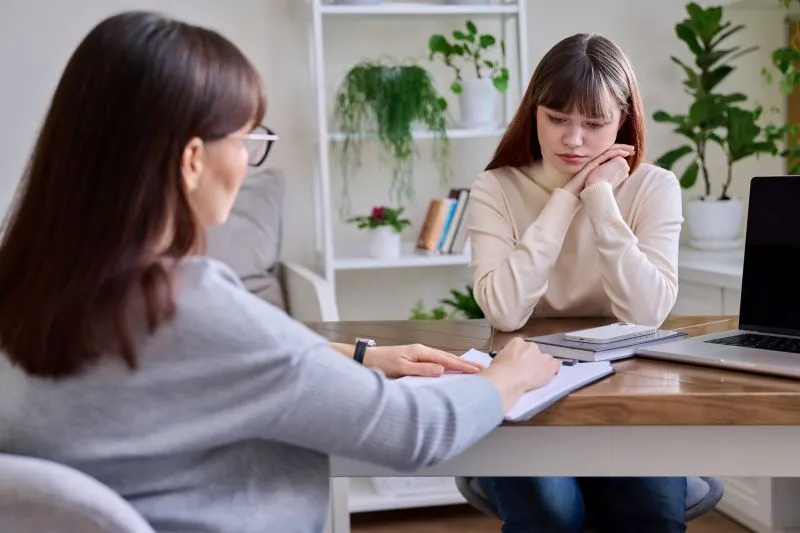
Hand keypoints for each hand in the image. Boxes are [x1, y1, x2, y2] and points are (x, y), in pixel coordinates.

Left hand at [363, 344, 483, 377]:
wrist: (365, 359)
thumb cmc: (380, 364)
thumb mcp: (401, 369)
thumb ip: (422, 370)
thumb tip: (442, 370)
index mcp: (420, 351)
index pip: (447, 359)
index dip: (463, 366)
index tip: (477, 371)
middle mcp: (421, 351)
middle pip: (448, 358)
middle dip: (465, 364)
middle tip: (483, 370)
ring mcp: (418, 354)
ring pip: (443, 360)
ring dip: (458, 365)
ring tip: (472, 370)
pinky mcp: (414, 359)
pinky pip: (436, 362)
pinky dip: (447, 366)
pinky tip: (451, 370)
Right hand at [480, 337, 559, 411]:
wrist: (507, 378)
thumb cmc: (498, 371)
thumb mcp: (497, 360)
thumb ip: (505, 358)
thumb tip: (504, 364)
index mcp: (517, 342)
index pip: (521, 346)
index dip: (519, 356)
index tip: (516, 364)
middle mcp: (531, 346)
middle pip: (534, 352)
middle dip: (530, 360)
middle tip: (524, 371)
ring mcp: (541, 356)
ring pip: (546, 358)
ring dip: (542, 365)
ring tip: (536, 375)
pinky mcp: (549, 368)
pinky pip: (556, 365)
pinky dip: (553, 369)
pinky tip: (548, 375)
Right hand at [562, 144, 633, 196]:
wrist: (574, 193)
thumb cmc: (583, 191)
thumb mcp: (595, 183)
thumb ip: (603, 179)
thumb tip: (613, 181)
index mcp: (597, 166)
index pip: (609, 156)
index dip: (619, 154)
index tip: (628, 154)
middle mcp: (595, 162)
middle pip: (611, 152)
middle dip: (622, 149)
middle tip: (632, 149)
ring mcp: (594, 161)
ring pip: (610, 151)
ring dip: (622, 149)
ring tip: (631, 149)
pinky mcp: (593, 163)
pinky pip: (606, 154)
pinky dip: (616, 152)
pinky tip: (624, 152)